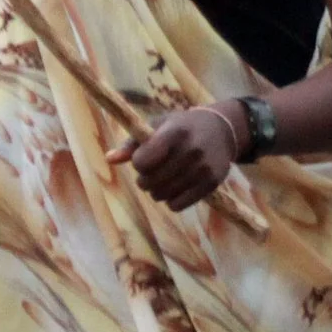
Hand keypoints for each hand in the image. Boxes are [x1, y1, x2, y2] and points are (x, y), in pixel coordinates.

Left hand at [110, 104, 240, 211]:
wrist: (222, 130)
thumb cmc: (182, 127)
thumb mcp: (158, 125)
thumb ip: (132, 143)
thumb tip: (109, 159)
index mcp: (174, 132)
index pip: (142, 161)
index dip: (138, 163)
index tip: (144, 157)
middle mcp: (190, 150)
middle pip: (150, 181)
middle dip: (145, 179)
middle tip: (152, 171)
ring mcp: (203, 168)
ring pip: (162, 195)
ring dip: (156, 191)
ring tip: (163, 179)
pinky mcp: (211, 184)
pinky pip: (177, 205)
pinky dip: (171, 201)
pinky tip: (176, 188)